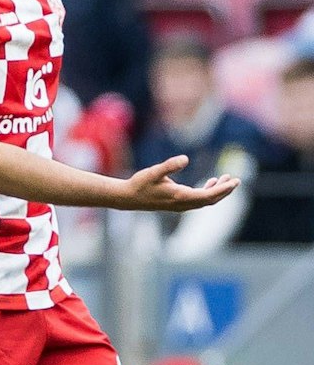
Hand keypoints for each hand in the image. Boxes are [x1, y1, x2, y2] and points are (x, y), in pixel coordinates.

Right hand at [118, 155, 239, 212]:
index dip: (223, 189)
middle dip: (224, 190)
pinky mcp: (177, 204)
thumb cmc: (139, 184)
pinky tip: (210, 182)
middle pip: (211, 200)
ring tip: (226, 178)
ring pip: (206, 201)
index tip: (235, 181)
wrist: (128, 198)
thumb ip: (169, 165)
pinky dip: (208, 193)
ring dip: (217, 191)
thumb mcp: (153, 172)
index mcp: (180, 196)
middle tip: (236, 180)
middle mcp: (183, 204)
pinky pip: (199, 200)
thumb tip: (185, 158)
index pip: (208, 195)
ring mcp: (180, 206)